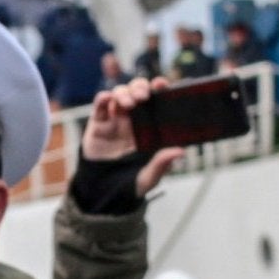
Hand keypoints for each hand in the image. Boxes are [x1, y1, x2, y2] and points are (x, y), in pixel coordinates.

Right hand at [81, 79, 182, 195]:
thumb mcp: (148, 177)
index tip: (163, 85)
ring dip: (124, 93)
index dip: (160, 90)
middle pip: (137, 91)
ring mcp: (115, 120)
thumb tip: (180, 152)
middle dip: (140, 87)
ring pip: (119, 94)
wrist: (101, 193)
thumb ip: (161, 164)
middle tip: (144, 96)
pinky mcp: (98, 124)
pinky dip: (103, 98)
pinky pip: (100, 105)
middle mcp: (133, 120)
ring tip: (128, 104)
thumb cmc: (128, 183)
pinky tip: (107, 99)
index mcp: (149, 128)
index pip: (157, 102)